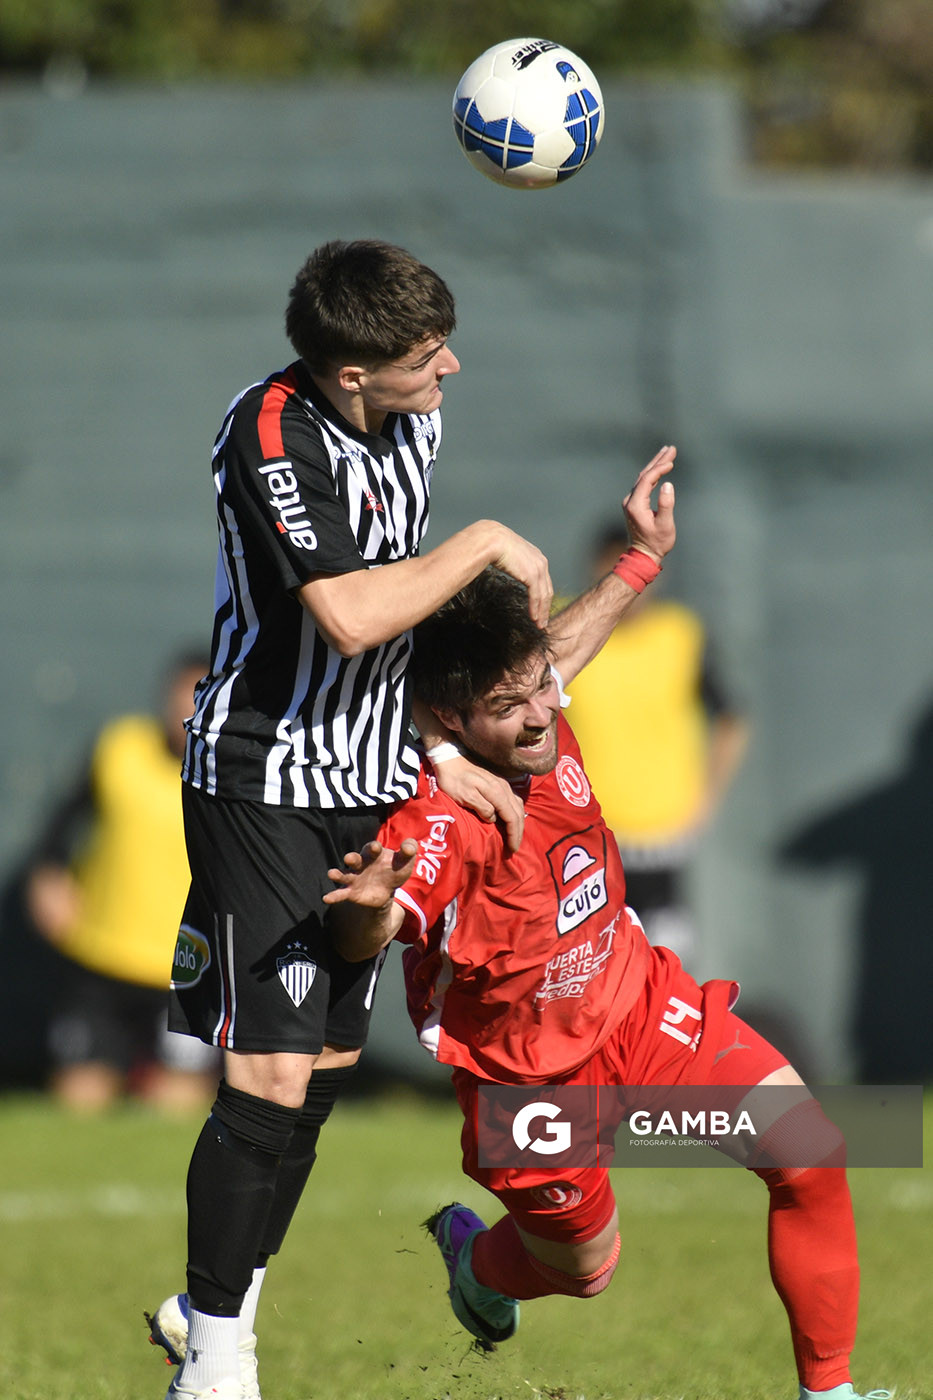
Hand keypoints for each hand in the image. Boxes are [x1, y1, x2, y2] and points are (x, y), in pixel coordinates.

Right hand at [323, 839, 418, 908]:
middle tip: (349, 858)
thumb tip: (409, 847)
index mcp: (374, 853)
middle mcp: (361, 863)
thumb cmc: (395, 869)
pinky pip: (341, 893)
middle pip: (355, 859)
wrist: (388, 889)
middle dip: (352, 858)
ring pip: (344, 874)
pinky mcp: (351, 892)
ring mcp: (355, 877)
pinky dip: (334, 895)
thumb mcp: (405, 860)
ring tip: (330, 874)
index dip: (374, 847)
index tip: (376, 848)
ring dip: (337, 874)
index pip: (372, 848)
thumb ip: (409, 850)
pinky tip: (326, 898)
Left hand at [433, 754, 524, 852]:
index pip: (512, 817)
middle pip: (518, 813)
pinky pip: (513, 801)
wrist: (449, 759)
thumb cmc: (454, 780)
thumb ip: (482, 808)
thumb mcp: (465, 796)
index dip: (514, 834)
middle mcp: (504, 788)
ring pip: (517, 806)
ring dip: (518, 822)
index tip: (512, 849)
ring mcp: (502, 784)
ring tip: (514, 835)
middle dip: (518, 831)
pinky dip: (514, 813)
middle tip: (514, 847)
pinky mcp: (498, 783)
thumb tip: (494, 818)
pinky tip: (510, 818)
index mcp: (497, 792)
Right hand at [489, 526, 552, 628]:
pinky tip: (534, 618)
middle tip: (543, 621)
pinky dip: (536, 609)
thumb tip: (507, 566)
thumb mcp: (509, 554)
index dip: (544, 595)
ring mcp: (538, 569)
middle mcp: (541, 562)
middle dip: (546, 607)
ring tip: (540, 624)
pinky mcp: (532, 575)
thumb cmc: (494, 545)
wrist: (491, 539)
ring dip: (542, 612)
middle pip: (547, 589)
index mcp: (536, 556)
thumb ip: (513, 562)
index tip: (541, 608)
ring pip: (544, 596)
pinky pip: (537, 596)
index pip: (544, 580)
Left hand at [622, 446, 675, 565]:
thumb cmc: (656, 543)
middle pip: (644, 474)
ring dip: (656, 465)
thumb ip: (666, 505)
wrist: (643, 555)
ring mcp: (631, 502)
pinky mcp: (634, 504)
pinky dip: (653, 474)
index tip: (672, 461)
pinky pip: (644, 483)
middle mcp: (630, 501)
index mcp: (635, 505)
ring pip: (643, 477)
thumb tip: (668, 484)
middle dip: (658, 460)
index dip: (660, 468)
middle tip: (671, 448)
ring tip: (668, 452)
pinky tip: (660, 468)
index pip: (647, 480)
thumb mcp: (665, 525)